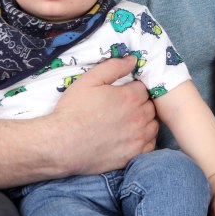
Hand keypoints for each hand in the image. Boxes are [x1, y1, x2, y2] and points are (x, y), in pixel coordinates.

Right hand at [49, 56, 157, 174]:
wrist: (61, 144)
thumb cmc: (73, 110)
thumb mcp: (89, 80)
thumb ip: (113, 67)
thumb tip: (133, 60)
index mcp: (130, 97)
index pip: (143, 88)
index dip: (132, 89)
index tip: (122, 93)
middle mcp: (138, 118)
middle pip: (150, 106)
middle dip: (140, 104)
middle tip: (124, 107)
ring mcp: (137, 138)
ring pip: (153, 125)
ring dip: (145, 121)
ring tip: (129, 121)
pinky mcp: (132, 155)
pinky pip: (150, 145)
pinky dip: (145, 139)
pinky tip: (133, 137)